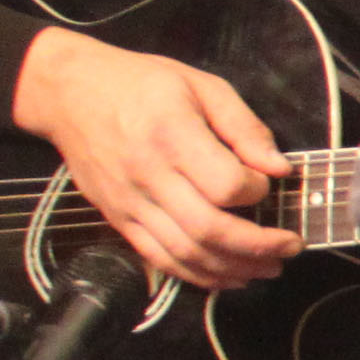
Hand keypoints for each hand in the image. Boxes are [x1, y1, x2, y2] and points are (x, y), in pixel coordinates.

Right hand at [7, 26, 298, 288]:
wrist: (68, 94)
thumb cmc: (139, 83)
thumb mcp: (201, 85)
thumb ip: (243, 127)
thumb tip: (279, 169)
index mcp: (172, 136)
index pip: (226, 185)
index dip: (257, 191)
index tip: (268, 183)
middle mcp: (148, 176)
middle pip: (208, 229)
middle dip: (258, 245)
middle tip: (291, 246)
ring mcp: (129, 203)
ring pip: (185, 253)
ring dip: (233, 268)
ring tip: (268, 267)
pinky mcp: (117, 220)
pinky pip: (159, 259)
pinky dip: (197, 275)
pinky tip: (228, 276)